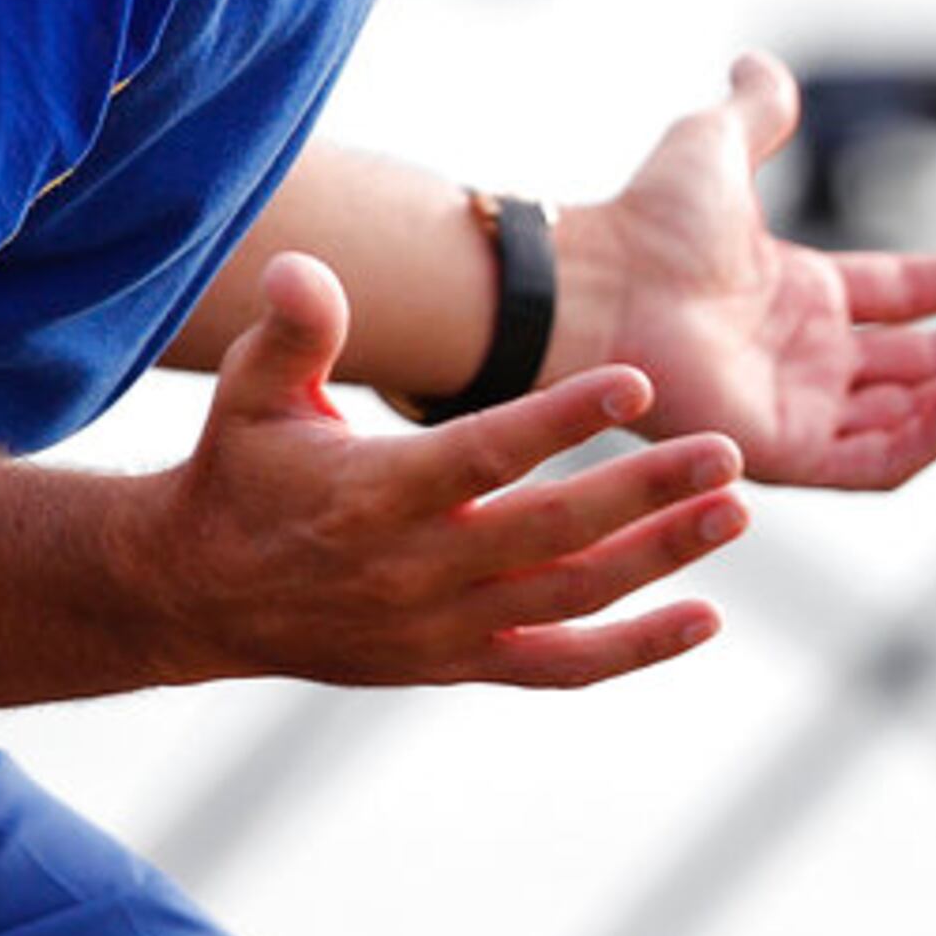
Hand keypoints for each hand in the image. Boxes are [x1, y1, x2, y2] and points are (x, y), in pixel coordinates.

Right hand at [152, 252, 747, 689]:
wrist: (200, 594)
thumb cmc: (241, 471)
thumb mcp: (249, 391)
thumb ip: (293, 330)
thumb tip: (304, 268)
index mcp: (374, 494)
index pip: (483, 456)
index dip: (561, 420)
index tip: (637, 380)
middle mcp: (415, 569)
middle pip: (550, 534)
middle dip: (644, 494)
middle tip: (726, 454)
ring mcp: (442, 628)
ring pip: (570, 600)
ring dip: (660, 559)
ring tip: (735, 511)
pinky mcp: (457, 665)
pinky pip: (558, 667)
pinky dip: (634, 650)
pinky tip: (704, 618)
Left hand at [565, 52, 935, 490]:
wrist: (600, 281)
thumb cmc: (645, 221)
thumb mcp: (715, 146)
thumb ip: (755, 112)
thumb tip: (761, 62)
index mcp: (801, 297)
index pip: (910, 297)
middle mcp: (809, 360)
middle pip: (934, 359)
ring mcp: (802, 411)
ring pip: (921, 409)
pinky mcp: (789, 454)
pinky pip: (881, 458)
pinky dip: (935, 429)